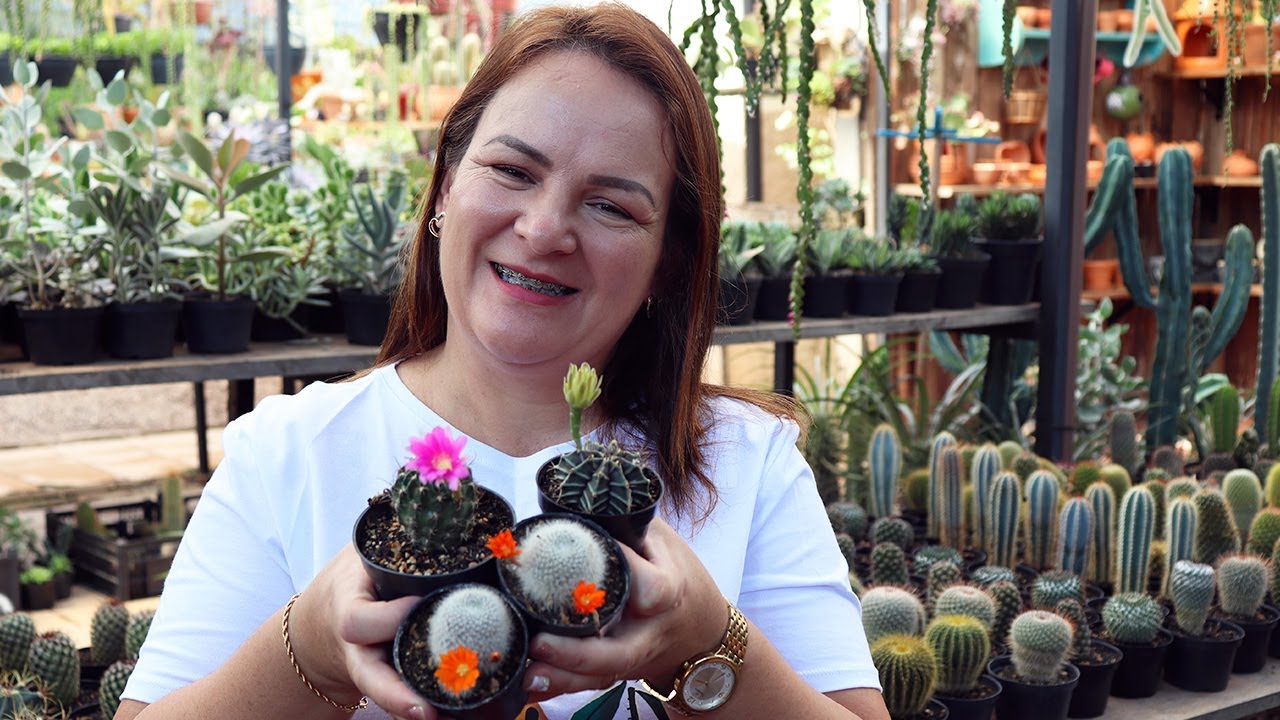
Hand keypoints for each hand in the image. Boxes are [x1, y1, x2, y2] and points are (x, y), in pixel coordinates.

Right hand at [292, 544, 446, 719]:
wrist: (324, 621)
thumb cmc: (357, 578)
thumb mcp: (367, 550)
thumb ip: (397, 528)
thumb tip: (444, 484)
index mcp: (349, 608)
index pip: (358, 620)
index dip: (387, 617)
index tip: (418, 606)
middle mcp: (356, 647)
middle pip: (368, 674)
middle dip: (396, 692)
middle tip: (428, 707)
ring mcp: (368, 668)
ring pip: (384, 695)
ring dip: (412, 709)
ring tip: (441, 719)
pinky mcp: (384, 681)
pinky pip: (399, 699)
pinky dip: (421, 709)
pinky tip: (452, 716)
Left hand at [522, 519, 727, 701]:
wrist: (702, 627)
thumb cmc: (677, 571)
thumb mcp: (659, 539)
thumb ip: (624, 524)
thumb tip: (572, 505)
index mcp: (669, 589)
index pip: (650, 588)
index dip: (625, 573)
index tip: (587, 553)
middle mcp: (651, 631)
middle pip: (620, 653)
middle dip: (578, 654)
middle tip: (539, 642)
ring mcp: (636, 658)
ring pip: (600, 676)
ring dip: (563, 679)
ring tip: (526, 675)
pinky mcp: (620, 671)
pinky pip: (589, 685)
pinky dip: (559, 686)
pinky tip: (529, 685)